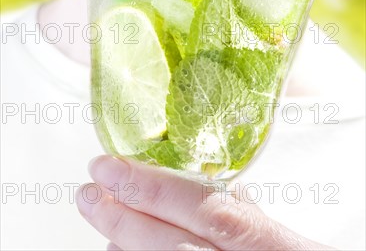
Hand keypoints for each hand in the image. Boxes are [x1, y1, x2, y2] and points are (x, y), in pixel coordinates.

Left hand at [76, 155, 332, 250]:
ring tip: (104, 219)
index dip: (153, 188)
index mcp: (269, 240)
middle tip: (89, 193)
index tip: (109, 165)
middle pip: (175, 248)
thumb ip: (235, 209)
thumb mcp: (271, 229)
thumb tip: (183, 177)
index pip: (206, 209)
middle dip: (123, 220)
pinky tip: (121, 250)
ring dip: (125, 247)